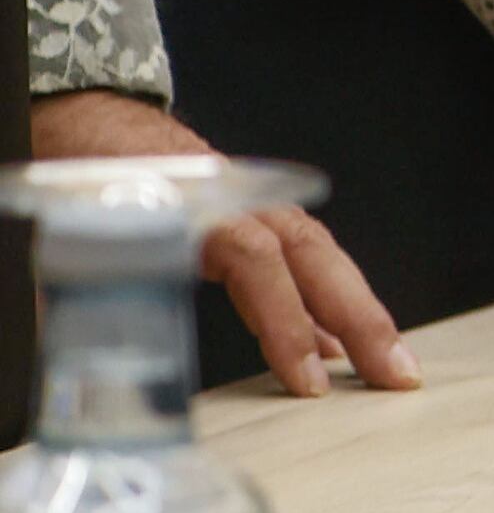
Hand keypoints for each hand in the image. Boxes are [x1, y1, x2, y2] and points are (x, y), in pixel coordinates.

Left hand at [29, 91, 416, 394]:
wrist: (93, 129)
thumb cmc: (85, 183)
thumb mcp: (77, 241)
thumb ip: (94, 306)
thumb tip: (101, 383)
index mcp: (196, 203)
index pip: (259, 262)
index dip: (290, 323)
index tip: (312, 379)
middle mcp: (239, 202)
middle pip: (315, 256)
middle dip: (364, 317)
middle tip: (398, 372)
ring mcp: (252, 208)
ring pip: (317, 255)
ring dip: (357, 310)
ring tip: (388, 362)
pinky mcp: (249, 220)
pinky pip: (298, 261)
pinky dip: (323, 302)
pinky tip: (336, 343)